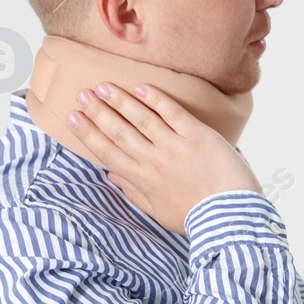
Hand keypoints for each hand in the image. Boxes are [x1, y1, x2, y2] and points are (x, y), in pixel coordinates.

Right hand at [66, 82, 261, 235]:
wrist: (230, 215)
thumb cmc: (198, 218)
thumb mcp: (160, 213)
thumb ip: (134, 194)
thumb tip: (112, 177)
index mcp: (142, 180)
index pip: (107, 152)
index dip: (88, 133)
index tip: (72, 117)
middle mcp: (154, 160)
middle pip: (119, 131)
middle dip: (97, 112)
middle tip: (82, 94)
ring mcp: (175, 146)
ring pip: (141, 118)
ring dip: (120, 101)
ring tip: (103, 86)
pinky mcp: (197, 136)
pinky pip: (173, 113)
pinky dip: (157, 99)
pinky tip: (142, 87)